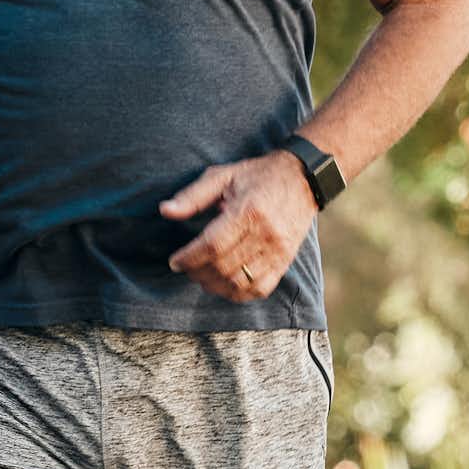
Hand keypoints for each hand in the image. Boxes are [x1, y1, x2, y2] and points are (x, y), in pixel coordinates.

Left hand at [160, 152, 318, 302]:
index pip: (213, 245)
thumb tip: (165, 211)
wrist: (303, 178)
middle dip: (197, 272)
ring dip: (215, 286)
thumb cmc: (258, 176)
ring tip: (201, 276)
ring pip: (240, 282)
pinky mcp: (285, 260)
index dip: (190, 258)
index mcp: (249, 211)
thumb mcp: (223, 175)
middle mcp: (266, 234)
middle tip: (186, 268)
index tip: (175, 262)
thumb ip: (193, 196)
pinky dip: (238, 293)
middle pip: (224, 267)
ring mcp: (278, 250)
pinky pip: (260, 289)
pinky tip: (224, 284)